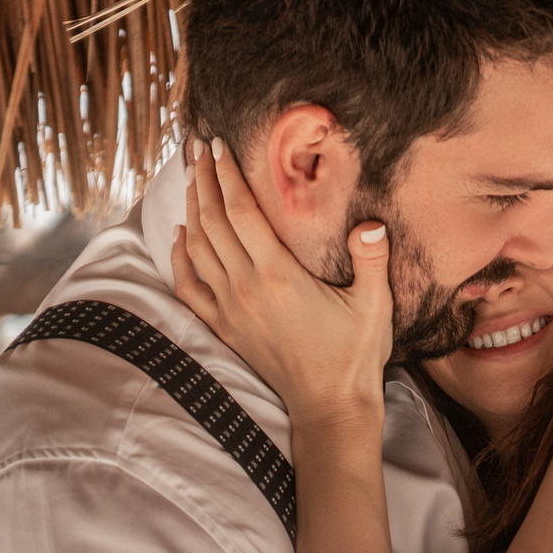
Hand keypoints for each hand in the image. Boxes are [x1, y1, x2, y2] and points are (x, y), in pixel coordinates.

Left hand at [170, 141, 391, 427]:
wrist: (329, 407)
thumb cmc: (354, 355)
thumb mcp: (374, 306)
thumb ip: (371, 260)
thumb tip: (371, 224)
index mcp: (279, 276)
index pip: (241, 212)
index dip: (227, 175)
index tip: (218, 144)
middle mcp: (246, 288)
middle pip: (212, 222)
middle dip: (202, 180)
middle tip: (196, 147)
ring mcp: (230, 309)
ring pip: (197, 248)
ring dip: (190, 209)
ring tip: (191, 178)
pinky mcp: (225, 329)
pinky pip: (189, 287)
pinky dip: (179, 258)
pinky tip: (179, 237)